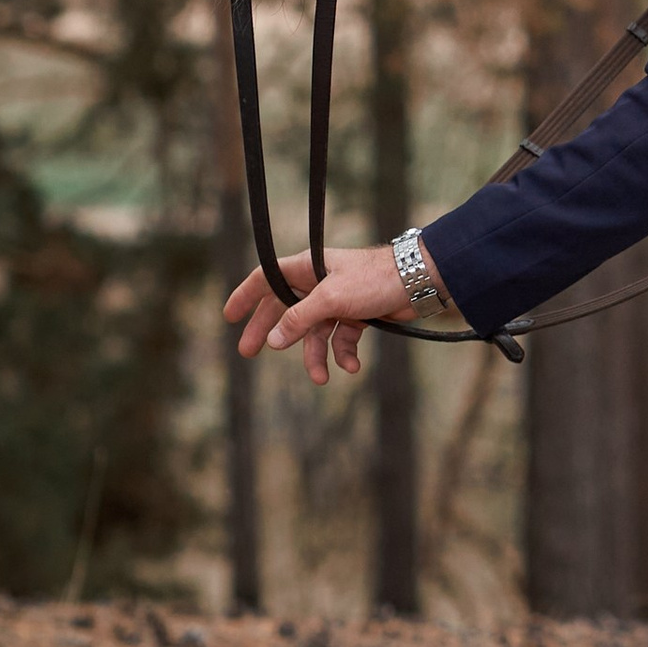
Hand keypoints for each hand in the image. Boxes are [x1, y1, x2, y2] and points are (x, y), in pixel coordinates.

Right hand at [224, 240, 427, 383]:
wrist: (418, 281)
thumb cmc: (373, 279)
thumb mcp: (331, 298)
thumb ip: (300, 319)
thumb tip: (274, 340)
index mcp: (305, 268)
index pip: (266, 279)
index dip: (245, 296)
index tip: (229, 316)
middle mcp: (317, 283)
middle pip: (284, 309)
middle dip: (270, 332)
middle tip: (248, 352)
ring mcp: (337, 301)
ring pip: (314, 333)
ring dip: (316, 356)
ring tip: (320, 378)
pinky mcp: (356, 315)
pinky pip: (340, 340)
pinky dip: (344, 355)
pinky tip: (352, 367)